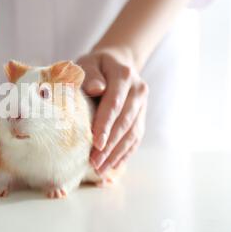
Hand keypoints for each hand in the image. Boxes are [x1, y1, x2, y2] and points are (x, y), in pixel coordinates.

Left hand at [77, 47, 147, 173]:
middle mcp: (138, 90)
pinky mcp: (142, 116)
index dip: (105, 124)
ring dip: (116, 153)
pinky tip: (112, 165)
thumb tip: (96, 89)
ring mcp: (142, 105)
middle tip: (94, 163)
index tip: (95, 143)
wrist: (115, 62)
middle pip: (125, 122)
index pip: (115, 103)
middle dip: (110, 145)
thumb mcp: (88, 63)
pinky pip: (136, 138)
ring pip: (132, 133)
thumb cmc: (94, 66)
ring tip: (100, 169)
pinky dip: (124, 153)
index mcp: (124, 75)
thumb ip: (89, 75)